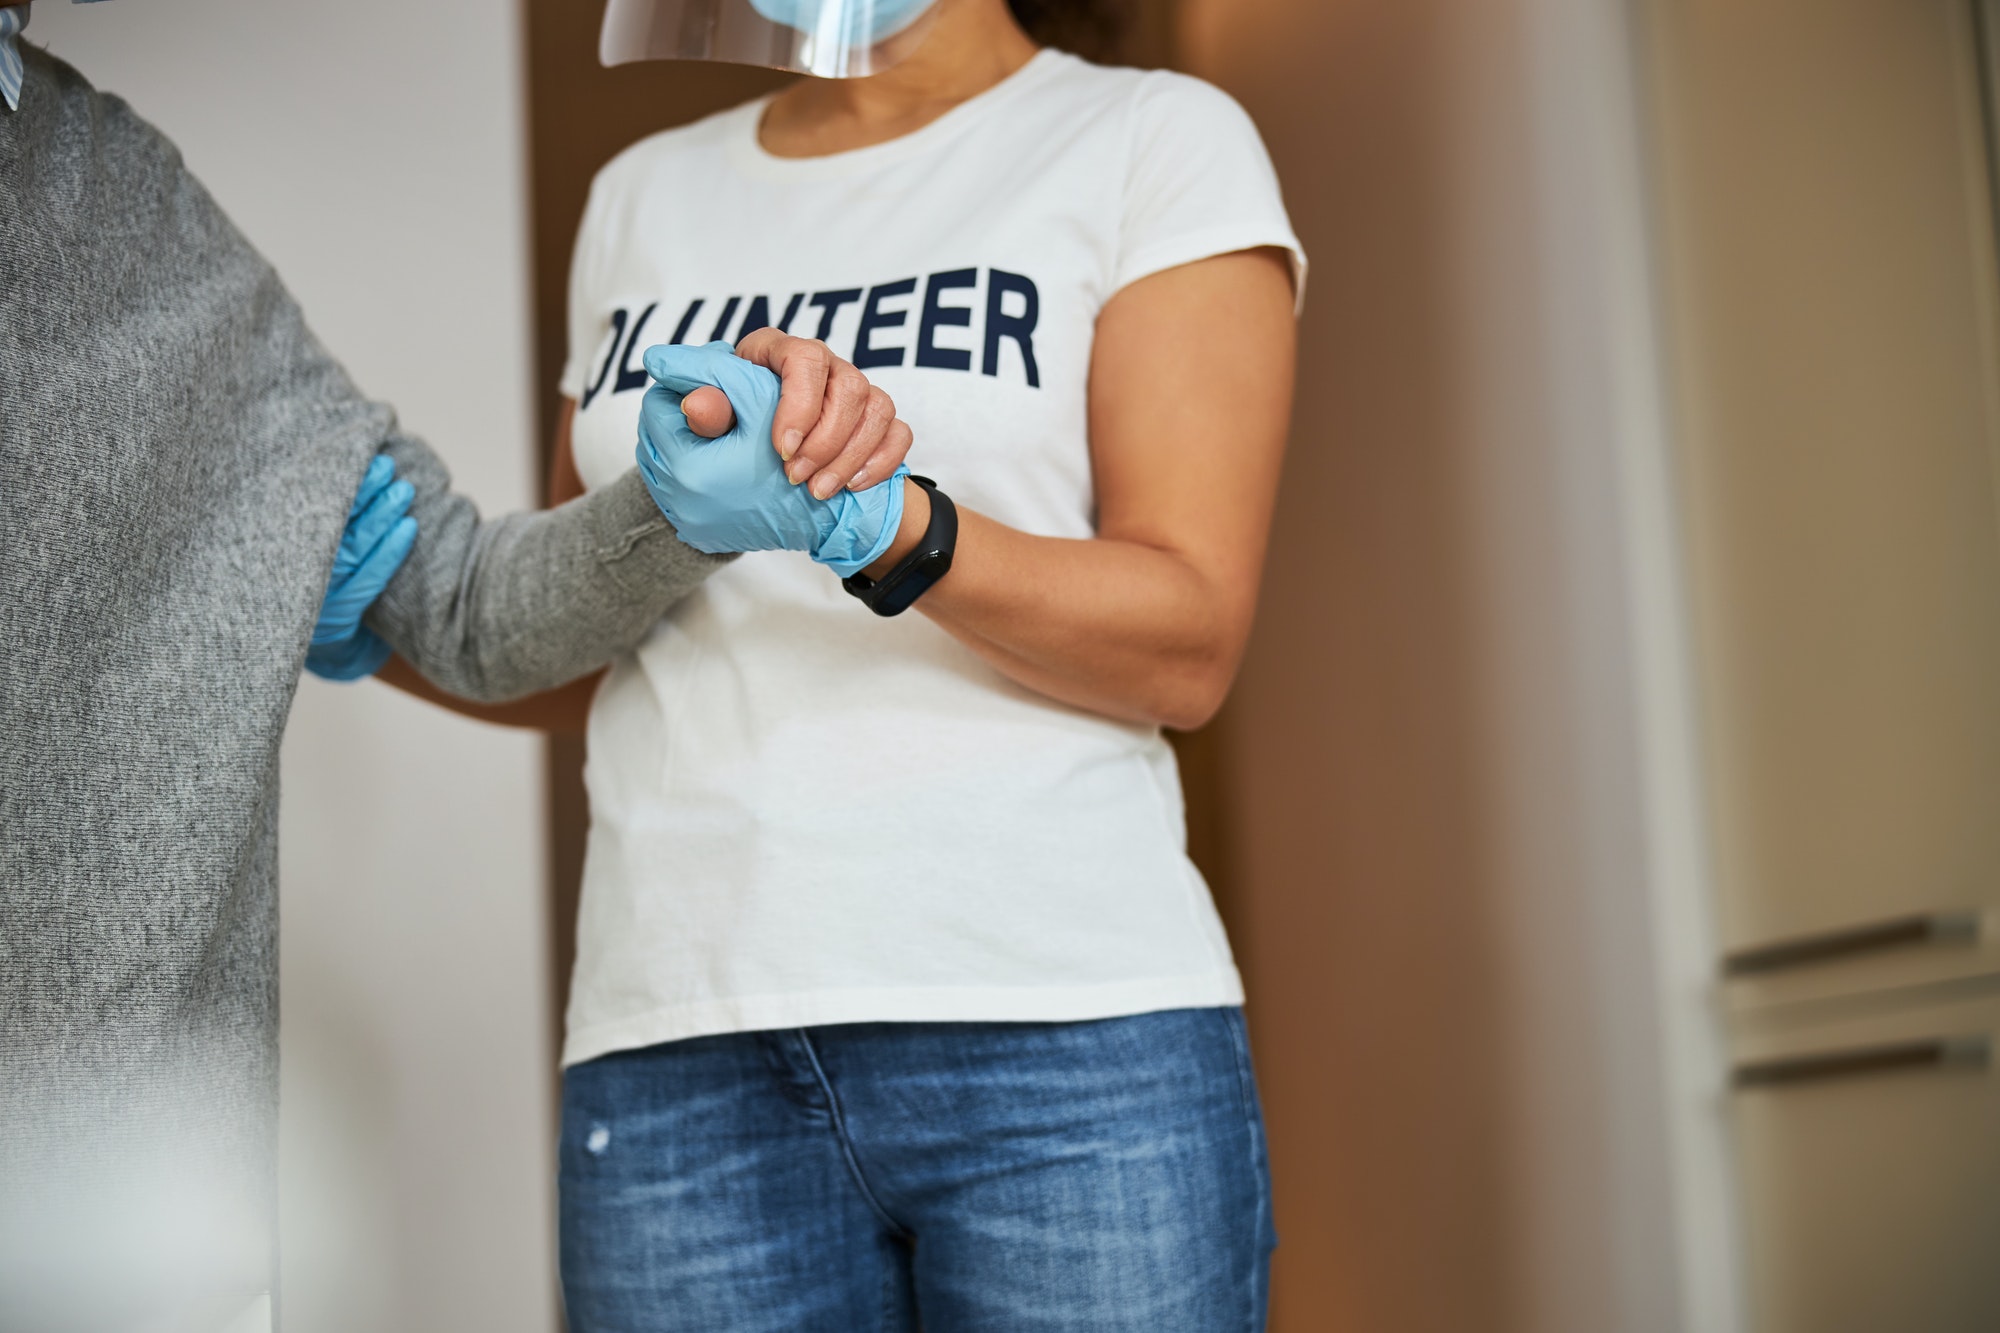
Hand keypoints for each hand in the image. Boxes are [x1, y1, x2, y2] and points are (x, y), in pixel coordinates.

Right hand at [306, 453, 417, 681]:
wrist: (315, 644)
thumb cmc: (307, 581)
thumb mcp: (298, 548)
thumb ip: (309, 511)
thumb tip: (340, 463)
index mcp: (274, 545)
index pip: (304, 507)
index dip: (332, 482)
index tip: (354, 456)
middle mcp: (291, 569)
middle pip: (331, 523)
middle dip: (362, 493)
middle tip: (388, 466)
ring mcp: (316, 593)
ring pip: (353, 547)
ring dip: (382, 516)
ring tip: (405, 490)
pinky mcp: (339, 613)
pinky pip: (370, 577)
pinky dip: (391, 551)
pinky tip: (410, 527)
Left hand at [636, 341, 907, 577]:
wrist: (754, 493)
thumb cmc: (723, 453)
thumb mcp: (703, 435)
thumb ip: (701, 412)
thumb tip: (685, 391)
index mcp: (772, 354)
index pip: (799, 356)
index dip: (797, 403)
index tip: (779, 449)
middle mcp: (819, 366)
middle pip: (847, 383)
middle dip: (825, 437)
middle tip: (793, 475)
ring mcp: (853, 393)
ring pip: (875, 406)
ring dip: (848, 457)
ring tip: (815, 491)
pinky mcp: (876, 424)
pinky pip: (898, 433)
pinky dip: (879, 463)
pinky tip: (851, 488)